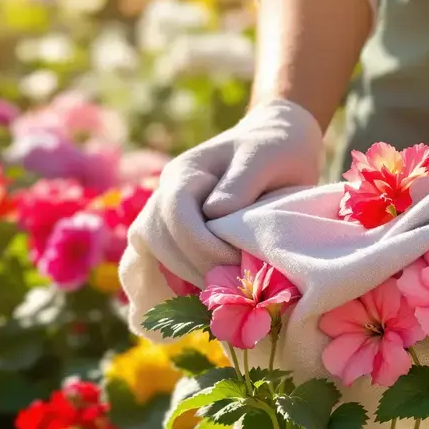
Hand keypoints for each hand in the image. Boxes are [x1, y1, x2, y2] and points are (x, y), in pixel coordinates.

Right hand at [128, 99, 323, 287]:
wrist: (278, 143)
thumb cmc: (276, 148)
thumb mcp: (267, 157)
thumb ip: (241, 183)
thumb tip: (213, 214)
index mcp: (185, 171)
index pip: (175, 214)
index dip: (201, 244)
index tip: (238, 260)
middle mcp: (165, 191)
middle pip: (153, 236)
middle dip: (192, 265)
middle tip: (234, 280)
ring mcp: (165, 212)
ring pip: (150, 251)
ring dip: (184, 274)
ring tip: (224, 284)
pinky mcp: (174, 232)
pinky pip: (159, 260)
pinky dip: (179, 277)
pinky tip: (209, 286)